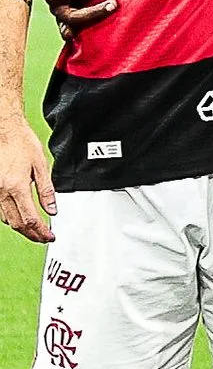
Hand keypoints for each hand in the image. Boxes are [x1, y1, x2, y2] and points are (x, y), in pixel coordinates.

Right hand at [0, 114, 54, 242]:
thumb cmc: (21, 142)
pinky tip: (19, 217)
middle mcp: (2, 191)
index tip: (49, 236)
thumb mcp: (40, 166)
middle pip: (17, 223)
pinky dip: (10, 217)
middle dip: (31, 234)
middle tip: (43, 238)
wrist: (4, 130)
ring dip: (20, 227)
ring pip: (6, 219)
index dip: (41, 231)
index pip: (30, 219)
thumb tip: (52, 209)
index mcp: (16, 187)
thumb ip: (47, 190)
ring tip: (34, 230)